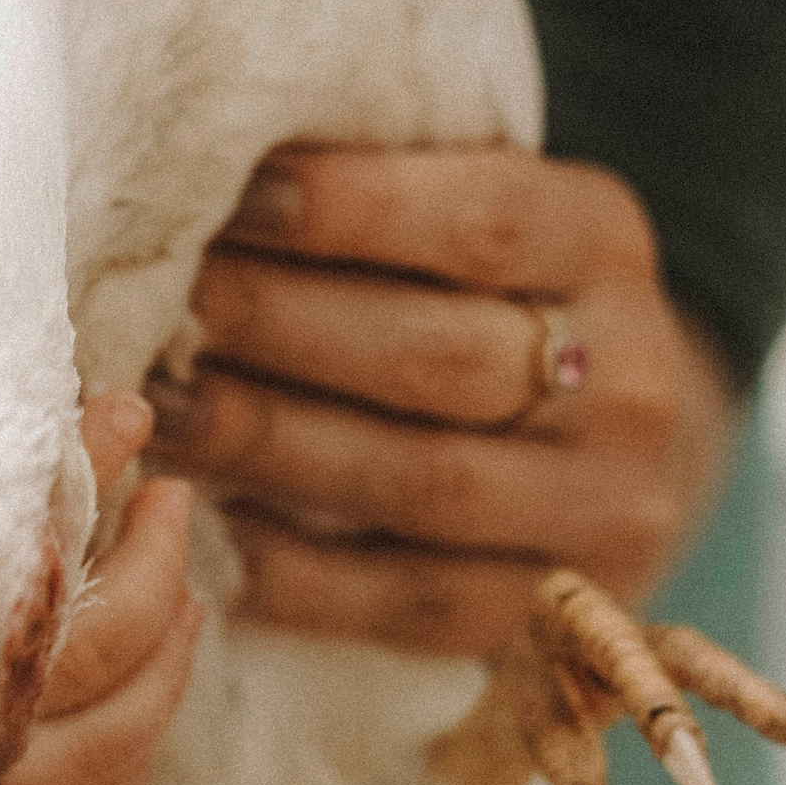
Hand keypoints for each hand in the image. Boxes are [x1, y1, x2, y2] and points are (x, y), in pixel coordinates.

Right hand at [0, 402, 198, 784]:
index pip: (27, 533)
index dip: (88, 458)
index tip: (128, 408)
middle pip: (99, 648)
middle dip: (155, 565)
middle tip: (173, 499)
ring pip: (111, 745)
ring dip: (165, 670)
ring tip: (188, 600)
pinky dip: (126, 769)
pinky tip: (141, 709)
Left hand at [145, 146, 735, 658]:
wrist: (617, 442)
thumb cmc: (492, 293)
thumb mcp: (478, 210)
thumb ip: (383, 191)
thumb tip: (213, 173)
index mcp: (604, 244)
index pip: (483, 221)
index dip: (349, 209)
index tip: (231, 198)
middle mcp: (628, 381)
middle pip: (437, 358)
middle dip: (277, 325)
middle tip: (158, 303)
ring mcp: (601, 510)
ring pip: (418, 481)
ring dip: (268, 444)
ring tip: (157, 409)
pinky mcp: (548, 611)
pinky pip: (411, 600)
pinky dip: (300, 571)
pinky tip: (213, 524)